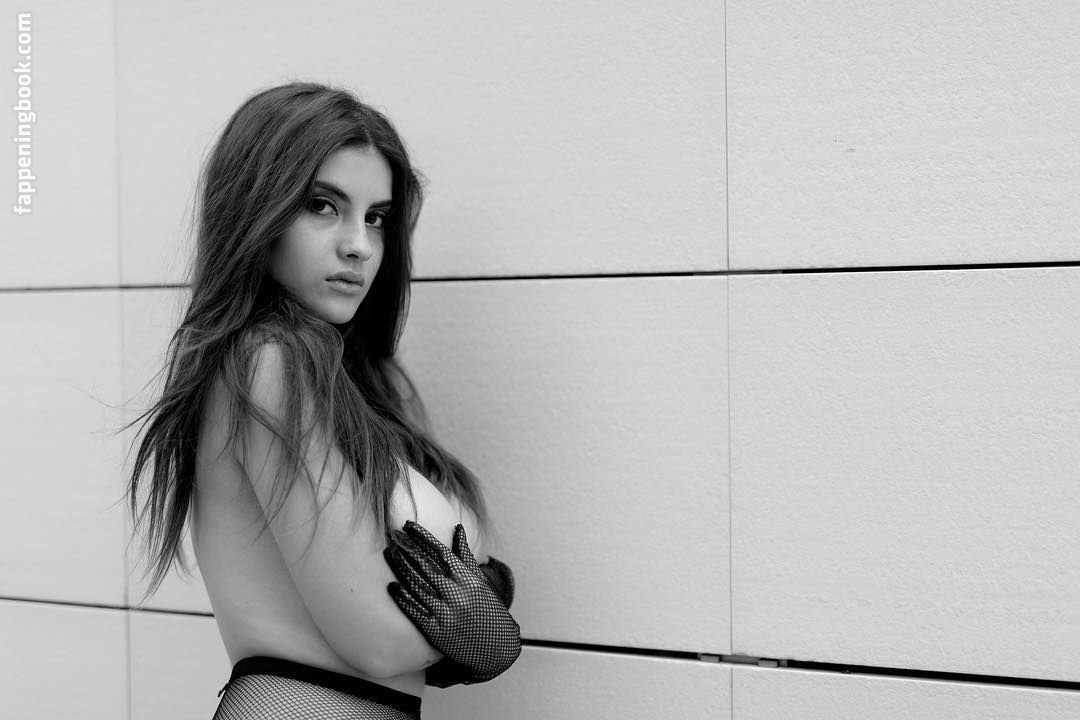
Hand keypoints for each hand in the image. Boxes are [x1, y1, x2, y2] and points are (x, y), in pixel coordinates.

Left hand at [383, 521, 520, 685]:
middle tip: (393, 536)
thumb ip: (465, 555)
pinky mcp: (437, 633)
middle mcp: (457, 595)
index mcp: (468, 580)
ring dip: (401, 568)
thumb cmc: (488, 611)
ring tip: (388, 554)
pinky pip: (416, 612)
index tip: (408, 525)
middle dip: (408, 549)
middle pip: (427, 567)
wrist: (495, 649)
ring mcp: (446, 614)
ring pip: (418, 586)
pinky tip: (392, 586)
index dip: (423, 537)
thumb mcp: (480, 581)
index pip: (441, 552)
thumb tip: (457, 528)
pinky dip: (403, 599)